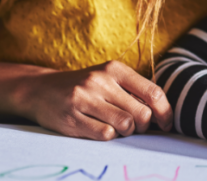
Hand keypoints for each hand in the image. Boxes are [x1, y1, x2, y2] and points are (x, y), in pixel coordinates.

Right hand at [17, 61, 172, 139]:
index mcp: (115, 69)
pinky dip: (109, 136)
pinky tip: (102, 129)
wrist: (40, 90)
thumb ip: (134, 91)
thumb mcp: (109, 79)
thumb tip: (163, 113)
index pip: (153, 92)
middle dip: (144, 126)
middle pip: (142, 112)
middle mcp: (100, 80)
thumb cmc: (85, 88)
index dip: (165, 112)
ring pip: (126, 124)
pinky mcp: (72, 117)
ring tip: (120, 128)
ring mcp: (85, 98)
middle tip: (136, 127)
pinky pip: (105, 134)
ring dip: (128, 132)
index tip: (166, 124)